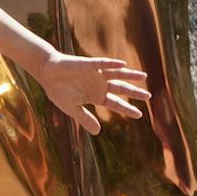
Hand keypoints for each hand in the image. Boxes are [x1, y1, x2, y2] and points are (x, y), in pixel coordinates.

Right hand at [36, 52, 151, 134]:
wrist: (47, 73)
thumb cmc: (58, 90)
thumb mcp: (72, 108)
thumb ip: (85, 118)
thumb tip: (98, 132)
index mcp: (95, 96)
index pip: (115, 103)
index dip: (127, 109)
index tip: (139, 114)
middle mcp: (99, 85)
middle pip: (120, 89)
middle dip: (134, 92)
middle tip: (148, 96)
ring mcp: (95, 74)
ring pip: (116, 74)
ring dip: (129, 75)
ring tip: (143, 76)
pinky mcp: (88, 64)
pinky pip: (102, 63)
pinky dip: (111, 64)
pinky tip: (122, 64)